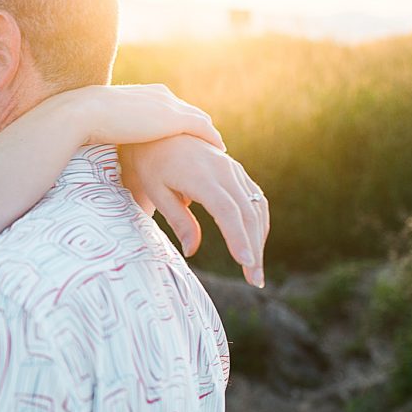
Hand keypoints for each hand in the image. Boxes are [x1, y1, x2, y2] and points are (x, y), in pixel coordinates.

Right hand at [68, 83, 225, 151]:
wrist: (86, 112)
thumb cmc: (86, 120)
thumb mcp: (105, 120)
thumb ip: (115, 126)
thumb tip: (105, 139)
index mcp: (146, 93)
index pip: (171, 108)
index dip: (180, 124)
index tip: (185, 139)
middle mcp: (162, 95)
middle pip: (190, 112)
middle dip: (199, 129)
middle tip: (207, 147)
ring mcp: (170, 105)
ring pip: (200, 120)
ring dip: (209, 136)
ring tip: (216, 153)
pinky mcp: (176, 119)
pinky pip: (204, 130)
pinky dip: (212, 141)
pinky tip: (219, 153)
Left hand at [118, 136, 268, 287]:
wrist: (160, 130)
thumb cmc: (151, 163)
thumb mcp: (156, 191)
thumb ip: (178, 220)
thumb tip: (192, 251)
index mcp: (202, 177)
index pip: (227, 212)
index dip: (238, 238)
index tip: (245, 262)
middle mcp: (224, 171)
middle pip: (248, 213)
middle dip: (254, 248)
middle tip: (255, 280)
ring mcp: (233, 169)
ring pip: (257, 207)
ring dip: (260, 238)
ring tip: (254, 269)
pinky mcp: (236, 171)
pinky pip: (255, 198)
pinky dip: (258, 222)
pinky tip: (255, 242)